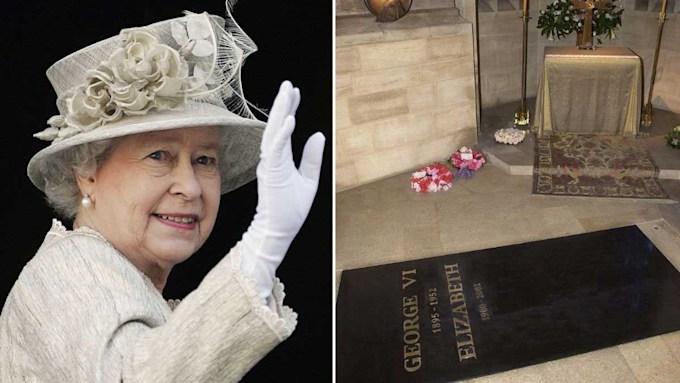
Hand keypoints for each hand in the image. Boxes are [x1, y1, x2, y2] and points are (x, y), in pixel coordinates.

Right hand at [240, 81, 324, 303]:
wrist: (278, 232)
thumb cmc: (290, 210)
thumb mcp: (309, 180)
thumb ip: (312, 158)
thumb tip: (318, 135)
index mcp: (280, 159)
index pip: (284, 129)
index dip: (288, 109)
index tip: (294, 92)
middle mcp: (272, 159)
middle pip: (276, 125)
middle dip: (283, 103)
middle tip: (288, 84)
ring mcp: (270, 165)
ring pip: (274, 132)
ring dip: (281, 111)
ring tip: (287, 92)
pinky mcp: (271, 173)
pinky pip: (277, 149)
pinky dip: (283, 133)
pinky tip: (290, 119)